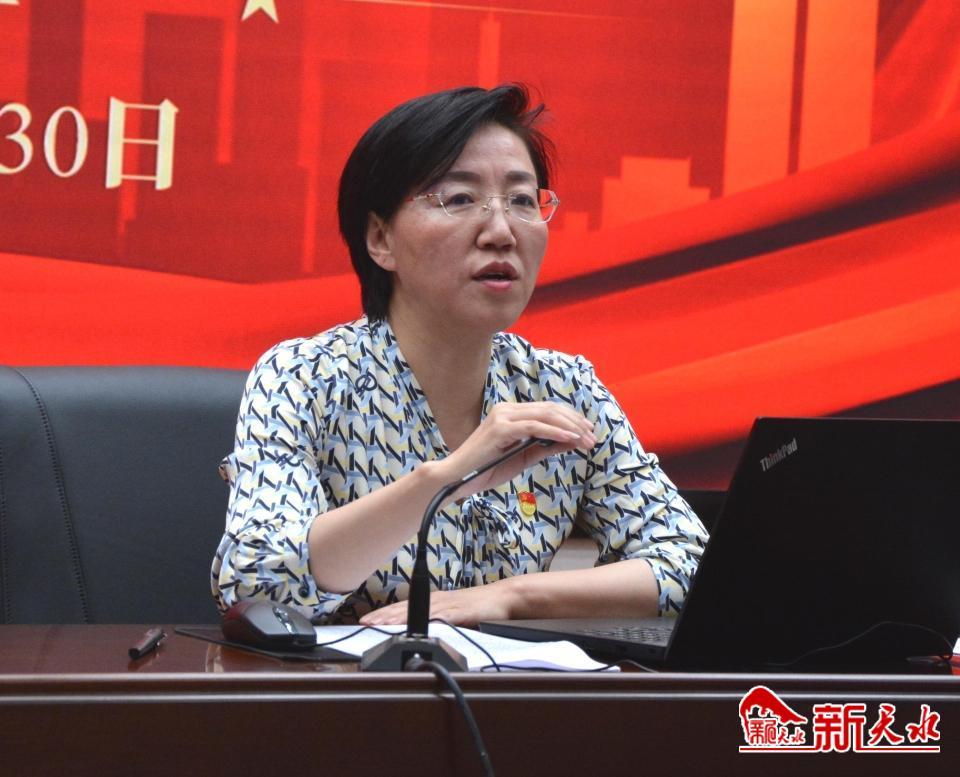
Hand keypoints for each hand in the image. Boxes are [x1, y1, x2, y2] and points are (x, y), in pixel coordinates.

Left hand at [359, 581, 517, 627]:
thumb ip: (438, 620)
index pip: (404, 607)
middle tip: (364, 623)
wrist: (504, 598)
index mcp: (435, 601)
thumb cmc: (481, 608)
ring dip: (397, 617)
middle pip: (405, 608)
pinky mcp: (461, 612)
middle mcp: (438, 601)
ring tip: (380, 624)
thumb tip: (418, 631)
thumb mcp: (454, 614)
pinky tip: (415, 625)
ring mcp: (449, 605)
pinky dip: (426, 621)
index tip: (366, 620)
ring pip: (418, 611)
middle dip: (383, 616)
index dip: (384, 614)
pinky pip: (441, 617)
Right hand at [439, 401, 595, 498]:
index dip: (571, 419)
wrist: (457, 478)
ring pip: (545, 415)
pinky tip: (570, 439)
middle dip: (575, 423)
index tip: (588, 432)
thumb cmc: (485, 470)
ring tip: (586, 440)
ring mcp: (503, 417)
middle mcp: (507, 410)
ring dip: (570, 427)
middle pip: (550, 409)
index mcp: (511, 413)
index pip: (547, 410)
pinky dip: (555, 432)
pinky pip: (534, 427)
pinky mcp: (500, 428)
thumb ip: (545, 447)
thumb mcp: (522, 458)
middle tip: (592, 437)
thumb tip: (572, 441)